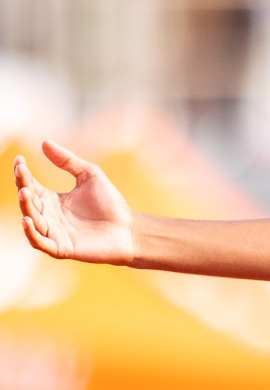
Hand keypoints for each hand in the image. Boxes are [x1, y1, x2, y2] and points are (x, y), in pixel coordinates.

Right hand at [13, 140, 134, 263]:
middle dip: (23, 187)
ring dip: (26, 207)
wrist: (130, 229)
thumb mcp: (89, 175)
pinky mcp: (62, 248)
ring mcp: (54, 233)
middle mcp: (49, 217)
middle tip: (22, 173)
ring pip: (32, 221)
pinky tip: (27, 220)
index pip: (30, 186)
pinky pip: (40, 243)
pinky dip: (31, 233)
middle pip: (28, 202)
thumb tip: (44, 142)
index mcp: (52, 200)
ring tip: (24, 192)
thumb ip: (67, 161)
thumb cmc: (110, 203)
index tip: (20, 160)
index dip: (23, 174)